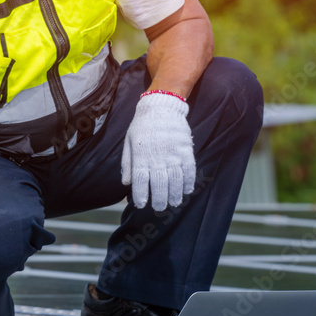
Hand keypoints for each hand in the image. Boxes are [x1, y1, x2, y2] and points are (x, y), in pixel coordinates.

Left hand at [121, 92, 194, 210]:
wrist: (161, 107)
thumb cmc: (142, 126)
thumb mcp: (129, 142)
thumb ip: (128, 163)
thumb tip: (126, 183)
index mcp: (141, 156)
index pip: (141, 181)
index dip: (141, 195)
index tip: (142, 205)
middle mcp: (157, 157)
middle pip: (160, 184)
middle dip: (160, 199)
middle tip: (160, 208)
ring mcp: (173, 154)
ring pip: (176, 180)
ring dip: (175, 194)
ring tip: (174, 203)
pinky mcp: (185, 150)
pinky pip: (189, 170)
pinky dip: (188, 182)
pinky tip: (186, 190)